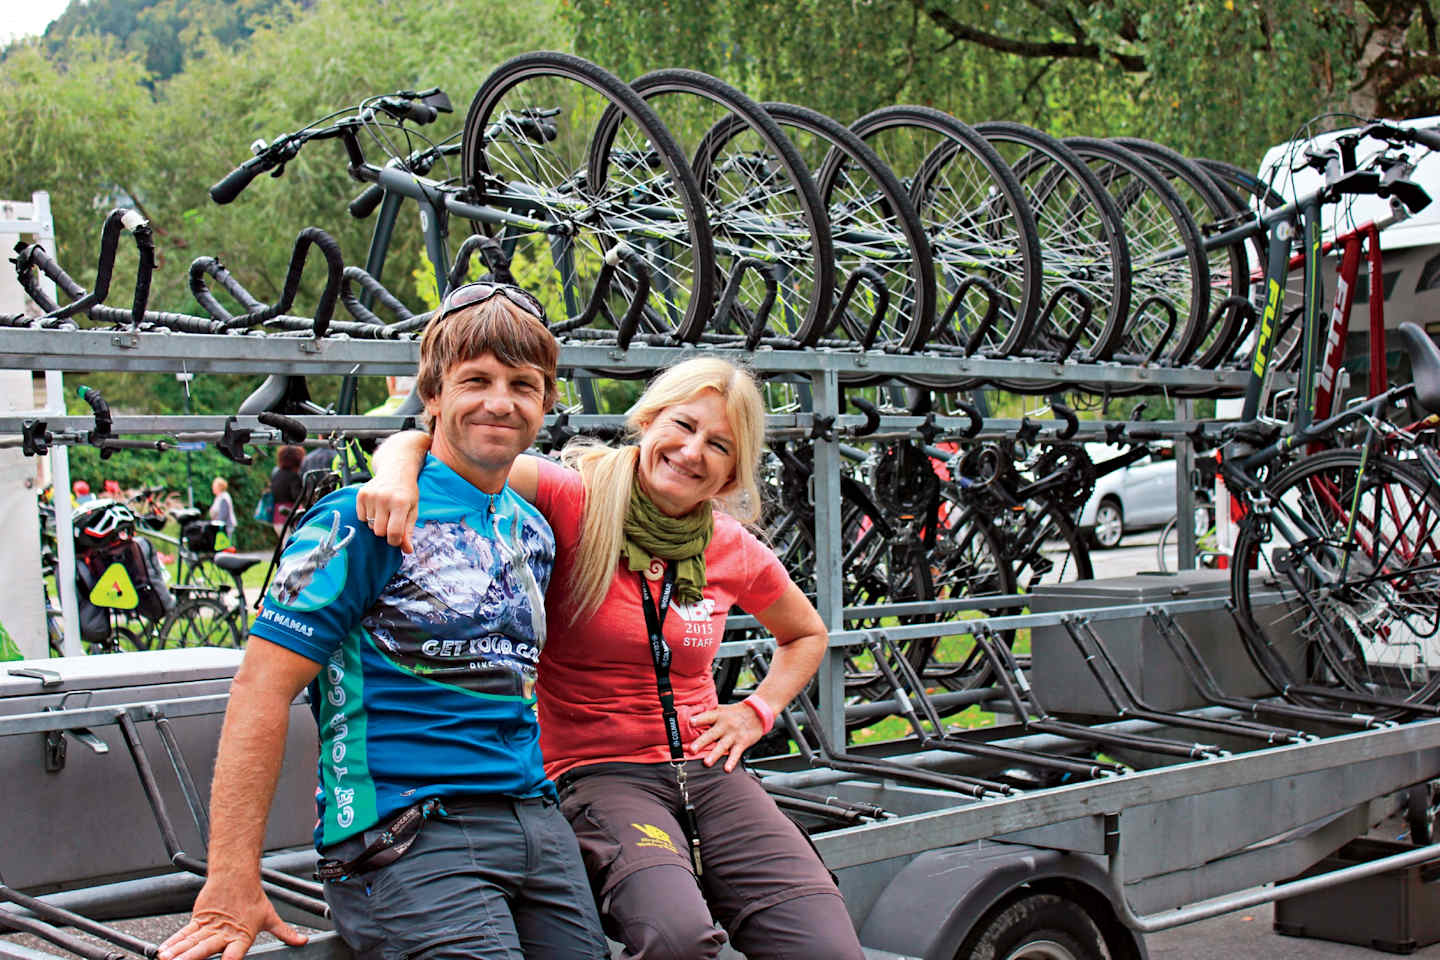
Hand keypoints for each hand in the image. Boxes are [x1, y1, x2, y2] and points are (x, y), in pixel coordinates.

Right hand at [158, 879, 306, 959]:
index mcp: (242, 936)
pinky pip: (184, 934)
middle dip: (192, 958)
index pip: (235, 952)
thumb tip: (302, 941)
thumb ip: (284, 933)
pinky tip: (164, 951)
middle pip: (206, 948)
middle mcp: (223, 933)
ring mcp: (209, 927)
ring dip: (179, 952)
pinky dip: (173, 942)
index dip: (230, 959)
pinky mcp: (198, 920)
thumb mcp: (270, 918)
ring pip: (192, 942)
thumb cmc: (252, 898)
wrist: (236, 875)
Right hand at [355, 476, 418, 553]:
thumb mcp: (413, 511)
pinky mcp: (361, 495)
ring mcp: (371, 496)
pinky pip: (361, 518)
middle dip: (386, 531)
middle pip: (379, 531)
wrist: (396, 471)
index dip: (395, 541)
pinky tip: (376, 507)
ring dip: (377, 523)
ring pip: (369, 525)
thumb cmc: (406, 492)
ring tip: (385, 511)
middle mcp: (384, 498)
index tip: (397, 538)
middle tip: (392, 520)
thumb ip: (408, 531)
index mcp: (400, 503)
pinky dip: (368, 517)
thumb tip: (407, 550)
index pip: (394, 532)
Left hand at [690, 702, 764, 772]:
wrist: (758, 713)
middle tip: (692, 749)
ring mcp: (733, 735)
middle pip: (711, 734)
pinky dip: (731, 762)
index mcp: (718, 715)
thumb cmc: (737, 712)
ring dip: (714, 755)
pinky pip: (735, 754)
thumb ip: (708, 712)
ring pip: (722, 746)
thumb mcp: (722, 708)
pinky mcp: (742, 743)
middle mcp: (725, 725)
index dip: (698, 719)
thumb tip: (691, 715)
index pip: (707, 716)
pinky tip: (727, 769)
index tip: (690, 723)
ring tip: (707, 763)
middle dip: (701, 742)